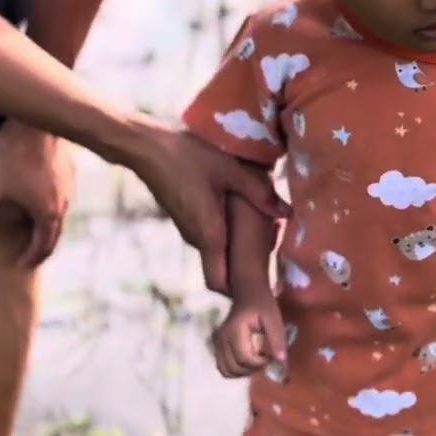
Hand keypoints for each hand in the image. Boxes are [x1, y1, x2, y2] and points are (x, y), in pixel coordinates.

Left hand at [0, 120, 74, 266]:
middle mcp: (63, 205)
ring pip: (59, 215)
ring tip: (32, 229)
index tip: (19, 264)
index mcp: (46, 214)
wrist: (34, 124)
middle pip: (55, 235)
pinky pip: (61, 198)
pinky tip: (37, 198)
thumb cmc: (11, 156)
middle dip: (42, 248)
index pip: (42, 246)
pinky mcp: (69, 172)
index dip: (30, 258)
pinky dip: (50, 207)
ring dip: (47, 226)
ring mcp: (69, 188)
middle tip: (30, 256)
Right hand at [130, 125, 288, 293]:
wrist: (147, 146)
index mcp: (209, 234)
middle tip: (270, 252)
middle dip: (243, 267)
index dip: (238, 290)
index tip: (261, 283)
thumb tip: (288, 212)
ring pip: (216, 251)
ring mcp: (188, 229)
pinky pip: (209, 235)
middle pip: (221, 268)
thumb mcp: (229, 170)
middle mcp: (196, 238)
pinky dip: (225, 233)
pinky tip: (240, 212)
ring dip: (235, 247)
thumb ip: (259, 191)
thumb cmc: (188, 157)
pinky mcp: (184, 217)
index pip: (219, 283)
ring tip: (262, 230)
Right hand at [211, 290, 286, 377]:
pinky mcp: (218, 346)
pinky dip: (234, 371)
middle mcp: (222, 338)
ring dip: (242, 373)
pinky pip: (222, 366)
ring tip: (256, 363)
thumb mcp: (273, 318)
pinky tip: (247, 364)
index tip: (270, 358)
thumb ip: (277, 339)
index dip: (259, 364)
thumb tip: (281, 361)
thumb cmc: (262, 304)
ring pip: (225, 370)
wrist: (247, 293)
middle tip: (264, 361)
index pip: (244, 357)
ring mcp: (218, 343)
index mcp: (235, 330)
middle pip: (234, 367)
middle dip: (251, 370)